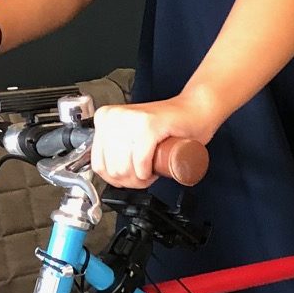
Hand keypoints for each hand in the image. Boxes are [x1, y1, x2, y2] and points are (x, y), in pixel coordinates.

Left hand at [91, 96, 216, 187]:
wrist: (195, 111)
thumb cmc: (167, 127)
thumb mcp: (129, 139)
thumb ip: (113, 150)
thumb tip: (107, 174)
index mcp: (105, 119)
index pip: (99, 165)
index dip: (118, 180)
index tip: (133, 176)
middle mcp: (113, 116)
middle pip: (113, 169)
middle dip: (132, 181)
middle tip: (146, 174)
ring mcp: (130, 118)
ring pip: (124, 168)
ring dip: (141, 179)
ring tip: (151, 169)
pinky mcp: (148, 124)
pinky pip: (140, 160)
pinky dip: (147, 172)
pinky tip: (154, 168)